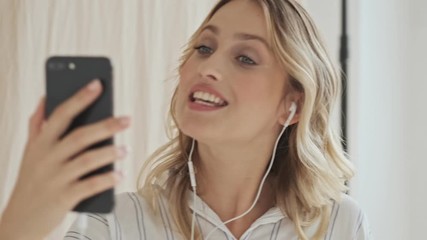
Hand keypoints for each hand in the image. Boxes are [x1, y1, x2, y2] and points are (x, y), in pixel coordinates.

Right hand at [0, 80, 129, 239]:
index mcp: (40, 143)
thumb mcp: (30, 152)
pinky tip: (120, 174)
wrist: (19, 221)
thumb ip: (38, 125)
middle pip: (79, 136)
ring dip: (110, 153)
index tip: (98, 83)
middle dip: (106, 126)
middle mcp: (46, 159)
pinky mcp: (63, 198)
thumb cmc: (32, 180)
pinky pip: (90, 186)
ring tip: (126, 149)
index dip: (79, 98)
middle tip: (127, 119)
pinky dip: (107, 179)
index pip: (61, 114)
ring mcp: (54, 179)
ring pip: (87, 160)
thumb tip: (46, 97)